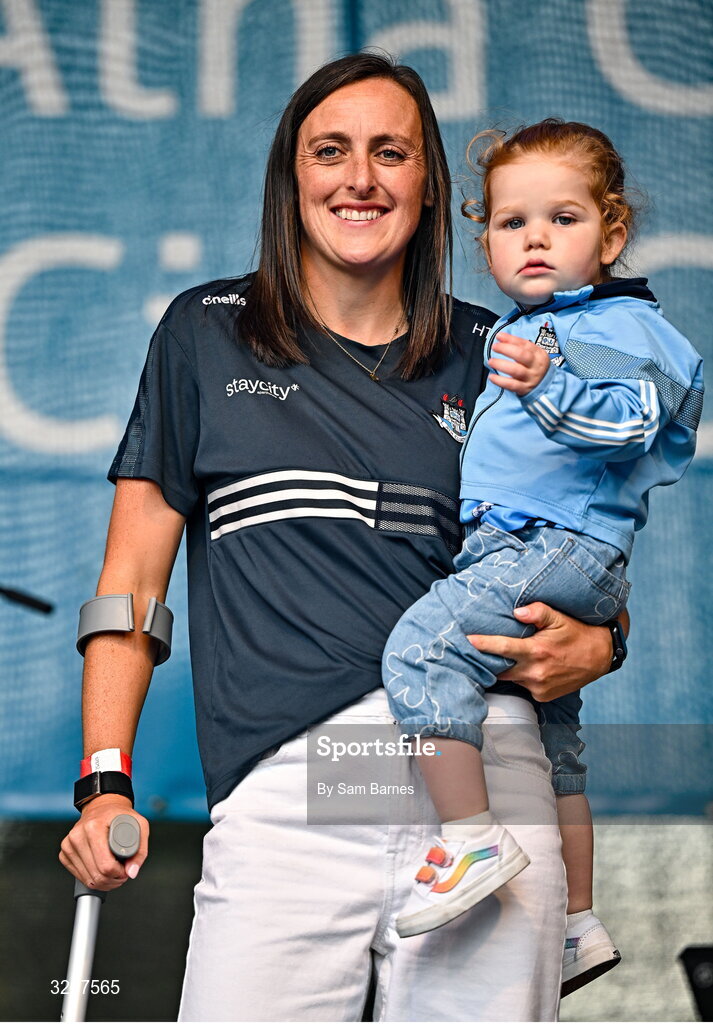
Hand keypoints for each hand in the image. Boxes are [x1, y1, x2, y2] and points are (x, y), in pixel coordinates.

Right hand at [59, 794, 148, 890]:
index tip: (126, 869)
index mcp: (94, 827)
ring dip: (103, 882)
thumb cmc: (119, 816)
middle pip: (96, 875)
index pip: (106, 865)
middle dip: (113, 880)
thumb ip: (140, 851)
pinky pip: (78, 876)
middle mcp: (78, 836)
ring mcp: (68, 845)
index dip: (119, 873)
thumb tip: (132, 872)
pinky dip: (92, 878)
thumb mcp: (140, 825)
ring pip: (87, 880)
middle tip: (122, 873)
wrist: (102, 807)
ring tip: (113, 872)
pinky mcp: (64, 853)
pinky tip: (101, 870)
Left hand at [467, 602, 611, 701]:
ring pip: (511, 678)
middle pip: (500, 668)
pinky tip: (532, 668)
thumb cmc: (576, 633)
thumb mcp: (559, 618)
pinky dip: (523, 678)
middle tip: (482, 651)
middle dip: (491, 661)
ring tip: (514, 657)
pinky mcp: (543, 696)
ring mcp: (539, 687)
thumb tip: (517, 611)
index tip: (467, 640)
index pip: (503, 647)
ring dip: (509, 669)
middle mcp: (536, 672)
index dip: (483, 644)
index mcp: (536, 651)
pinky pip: (524, 686)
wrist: (600, 657)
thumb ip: (537, 612)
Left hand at [488, 332, 550, 394]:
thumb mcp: (533, 354)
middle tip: (495, 347)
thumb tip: (502, 338)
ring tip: (491, 361)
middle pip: (522, 355)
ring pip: (515, 371)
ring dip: (501, 365)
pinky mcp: (524, 389)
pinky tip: (492, 377)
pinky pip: (511, 385)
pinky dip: (500, 381)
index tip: (499, 336)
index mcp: (539, 354)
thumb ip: (520, 346)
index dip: (511, 339)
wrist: (546, 385)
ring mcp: (530, 378)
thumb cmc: (534, 366)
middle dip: (506, 349)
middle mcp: (536, 366)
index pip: (525, 344)